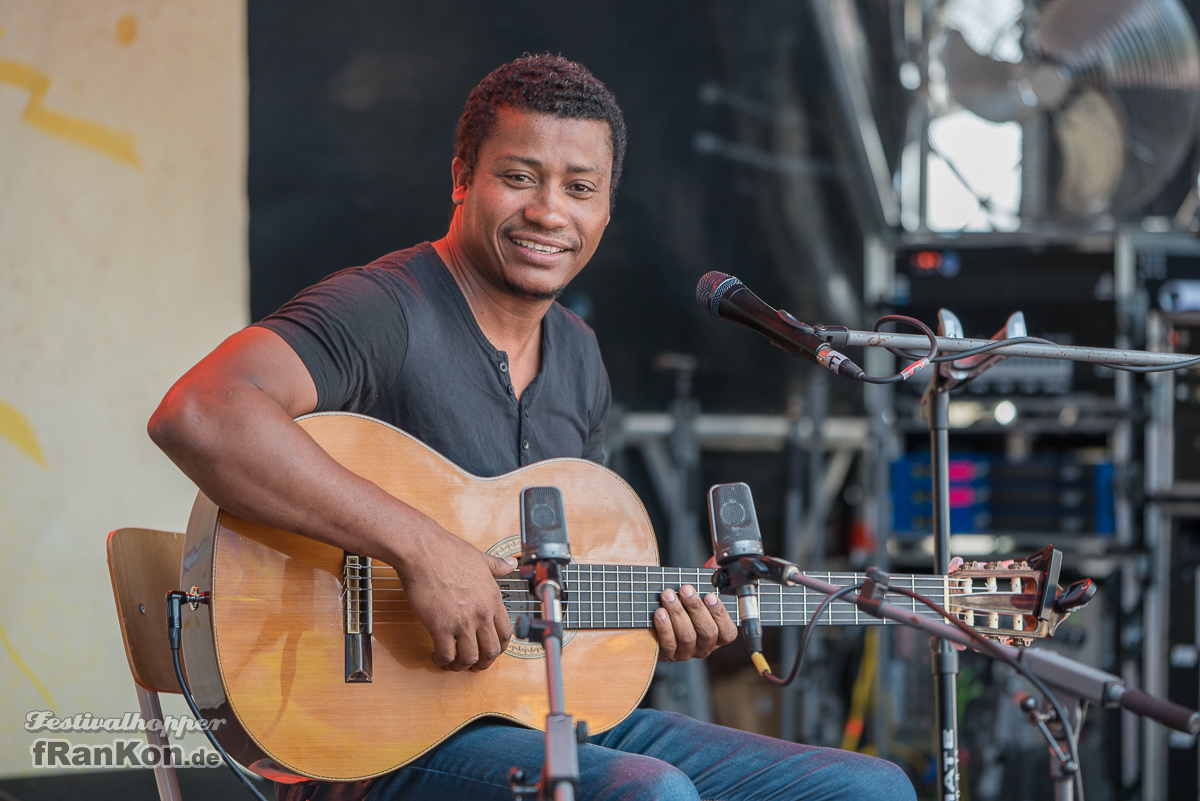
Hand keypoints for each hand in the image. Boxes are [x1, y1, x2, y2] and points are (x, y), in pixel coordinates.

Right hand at [394, 523, 516, 671]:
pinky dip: (442, 660)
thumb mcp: (480, 557)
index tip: (493, 650)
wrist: (423, 550)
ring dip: (462, 665)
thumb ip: (497, 565)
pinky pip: (446, 654)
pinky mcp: (440, 626)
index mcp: (493, 598)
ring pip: (470, 657)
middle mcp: (481, 612)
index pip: (506, 633)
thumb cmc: (447, 551)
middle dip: (484, 662)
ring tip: (453, 663)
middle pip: (491, 650)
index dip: (500, 647)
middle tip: (475, 665)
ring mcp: (462, 621)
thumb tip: (511, 564)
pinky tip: (436, 656)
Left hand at [653, 584, 737, 660]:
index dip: (720, 614)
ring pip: (687, 635)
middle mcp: (705, 647)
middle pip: (707, 631)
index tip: (710, 596)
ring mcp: (687, 652)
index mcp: (717, 635)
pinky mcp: (669, 655)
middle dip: (696, 608)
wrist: (655, 624)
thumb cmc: (682, 607)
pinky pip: (669, 643)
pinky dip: (664, 626)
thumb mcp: (696, 595)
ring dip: (678, 613)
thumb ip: (708, 581)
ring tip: (668, 595)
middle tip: (685, 590)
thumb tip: (715, 561)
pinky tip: (660, 612)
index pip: (727, 632)